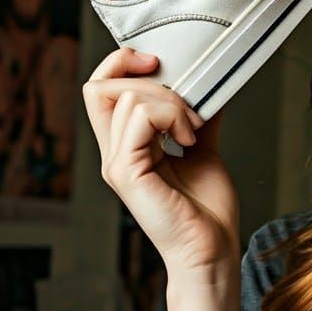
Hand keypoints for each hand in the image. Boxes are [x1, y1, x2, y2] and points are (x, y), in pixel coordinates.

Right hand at [81, 47, 239, 282]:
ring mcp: (117, 162)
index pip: (99, 90)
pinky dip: (172, 116)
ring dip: (171, 103)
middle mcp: (114, 153)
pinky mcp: (127, 172)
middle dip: (149, 79)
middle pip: (100, 86)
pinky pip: (142, 117)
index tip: (159, 63)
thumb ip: (198, 120)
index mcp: (126, 146)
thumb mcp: (203, 150)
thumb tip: (211, 88)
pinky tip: (189, 139)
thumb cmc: (207, 209)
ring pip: (127, 97)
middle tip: (186, 100)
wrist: (212, 247)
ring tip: (193, 130)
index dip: (121, 65)